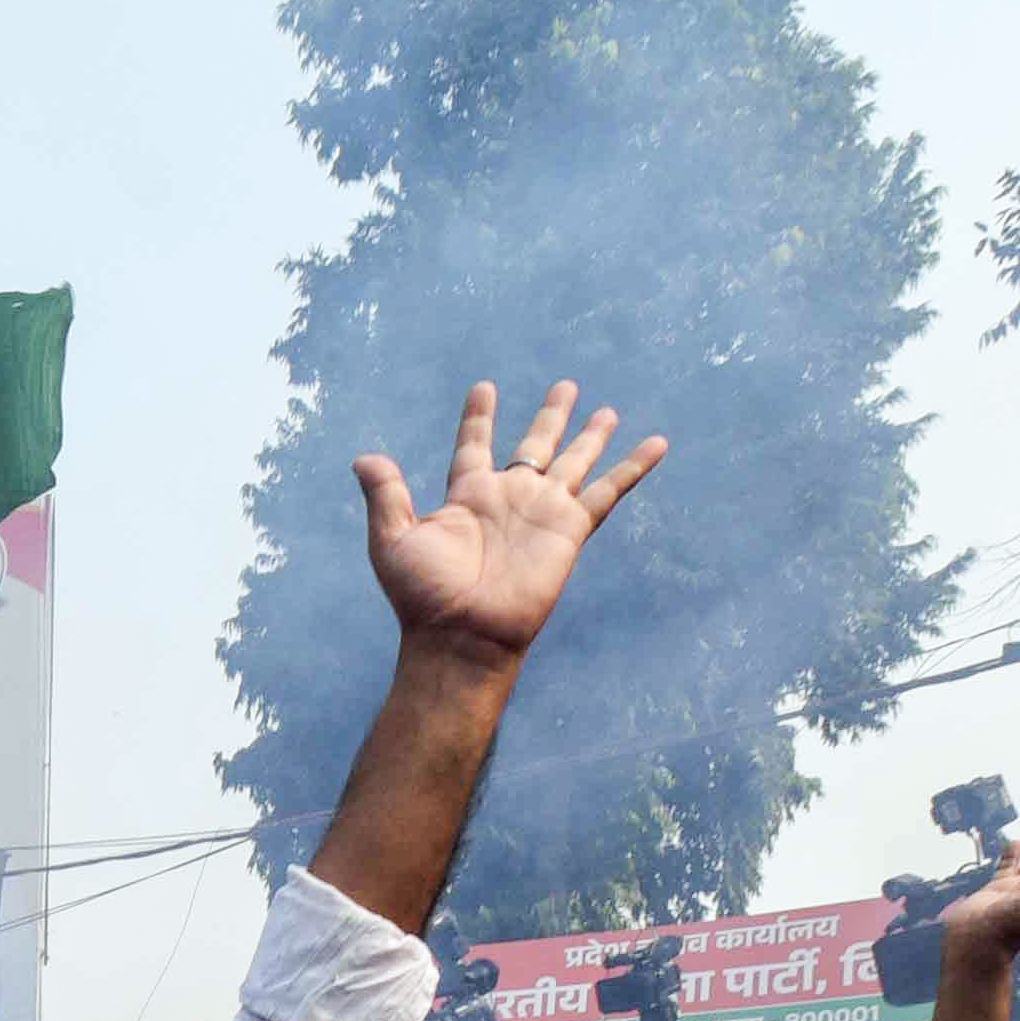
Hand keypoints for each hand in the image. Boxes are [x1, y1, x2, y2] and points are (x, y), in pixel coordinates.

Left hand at [355, 381, 666, 663]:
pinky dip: (633, 467)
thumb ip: (385, 495)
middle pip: (535, 444)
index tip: (485, 387)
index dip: (479, 417)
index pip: (475, 443)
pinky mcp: (571, 529)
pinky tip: (656, 443)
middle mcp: (510, 497)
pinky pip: (609, 491)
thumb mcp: (392, 538)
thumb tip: (363, 458)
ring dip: (590, 435)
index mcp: (468, 495)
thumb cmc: (424, 595)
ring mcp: (543, 511)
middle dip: (550, 416)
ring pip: (575, 461)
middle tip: (565, 387)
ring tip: (606, 409)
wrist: (462, 634)